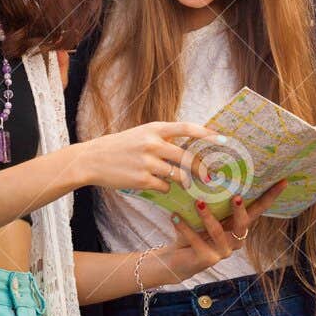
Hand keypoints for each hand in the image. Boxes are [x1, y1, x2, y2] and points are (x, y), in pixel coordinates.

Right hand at [80, 121, 217, 191]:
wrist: (92, 159)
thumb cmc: (121, 146)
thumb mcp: (142, 134)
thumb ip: (164, 138)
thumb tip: (191, 148)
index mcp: (154, 128)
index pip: (186, 128)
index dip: (206, 134)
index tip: (223, 140)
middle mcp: (152, 144)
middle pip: (187, 157)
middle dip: (201, 169)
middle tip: (210, 177)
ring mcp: (147, 162)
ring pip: (177, 175)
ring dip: (181, 180)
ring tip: (178, 181)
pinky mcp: (141, 180)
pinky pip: (164, 187)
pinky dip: (165, 188)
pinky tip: (156, 184)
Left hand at [159, 178, 286, 278]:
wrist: (176, 259)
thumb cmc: (193, 230)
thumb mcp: (203, 213)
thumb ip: (210, 197)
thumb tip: (206, 163)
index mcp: (237, 226)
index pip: (258, 210)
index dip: (271, 197)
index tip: (283, 181)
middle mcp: (235, 240)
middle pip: (244, 224)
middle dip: (240, 210)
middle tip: (236, 197)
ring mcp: (222, 252)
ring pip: (217, 232)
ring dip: (207, 216)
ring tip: (197, 202)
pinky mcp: (206, 260)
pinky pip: (196, 241)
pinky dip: (184, 227)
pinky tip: (174, 216)